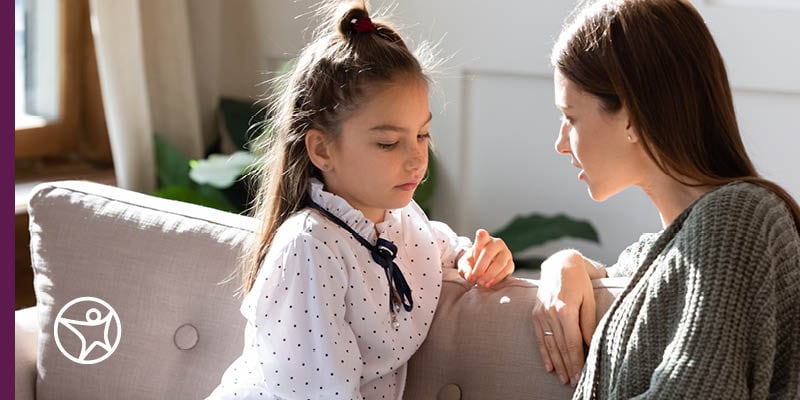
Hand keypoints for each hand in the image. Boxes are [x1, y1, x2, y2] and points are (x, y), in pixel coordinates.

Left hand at [457, 229, 513, 287]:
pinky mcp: (511, 264)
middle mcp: (496, 243)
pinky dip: (496, 279)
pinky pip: (506, 271)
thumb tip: (470, 276)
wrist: (483, 268)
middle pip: (489, 253)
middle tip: (474, 278)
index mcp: (483, 239)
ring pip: (499, 263)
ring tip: (480, 283)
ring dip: (489, 275)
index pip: (482, 235)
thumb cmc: (473, 263)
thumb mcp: (465, 265)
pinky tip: (488, 284)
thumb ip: (465, 269)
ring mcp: (505, 253)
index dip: (482, 235)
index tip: (481, 234)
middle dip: (480, 268)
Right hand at [531, 249, 595, 386]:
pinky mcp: (535, 313)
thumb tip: (591, 345)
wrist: (559, 264)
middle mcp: (550, 313)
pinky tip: (549, 366)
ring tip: (564, 378)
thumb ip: (589, 323)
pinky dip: (544, 353)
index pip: (572, 343)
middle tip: (574, 383)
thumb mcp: (588, 300)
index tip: (581, 375)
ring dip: (557, 364)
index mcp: (565, 310)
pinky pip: (539, 337)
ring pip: (549, 345)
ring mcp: (540, 314)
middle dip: (568, 367)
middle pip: (560, 347)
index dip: (576, 361)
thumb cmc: (579, 281)